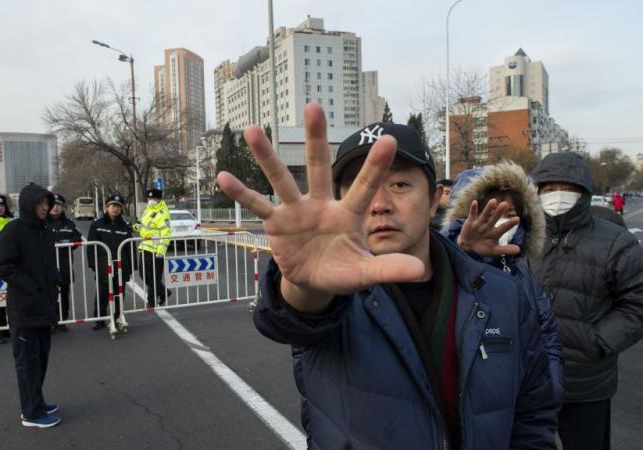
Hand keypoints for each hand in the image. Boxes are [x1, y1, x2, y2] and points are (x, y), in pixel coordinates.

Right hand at [217, 104, 424, 312]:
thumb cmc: (343, 271)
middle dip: (315, 138)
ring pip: (281, 178)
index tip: (390, 139)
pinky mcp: (276, 223)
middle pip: (318, 167)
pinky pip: (257, 205)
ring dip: (267, 156)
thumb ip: (388, 269)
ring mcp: (296, 210)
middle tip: (313, 106)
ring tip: (252, 130)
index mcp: (348, 213)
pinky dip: (241, 193)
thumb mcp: (365, 273)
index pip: (364, 187)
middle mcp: (321, 203)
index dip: (376, 166)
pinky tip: (223, 176)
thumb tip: (419, 272)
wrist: (315, 281)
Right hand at [457, 199, 520, 256]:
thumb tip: (518, 250)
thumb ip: (505, 250)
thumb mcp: (493, 250)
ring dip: (488, 208)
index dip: (510, 224)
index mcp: (495, 233)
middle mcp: (488, 226)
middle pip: (494, 218)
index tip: (517, 219)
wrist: (468, 245)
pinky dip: (473, 209)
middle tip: (505, 204)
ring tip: (493, 201)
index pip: (503, 228)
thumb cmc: (483, 247)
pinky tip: (475, 202)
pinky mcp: (471, 221)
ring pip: (485, 215)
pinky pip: (472, 214)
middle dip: (499, 212)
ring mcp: (480, 223)